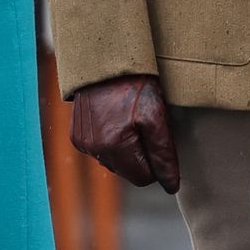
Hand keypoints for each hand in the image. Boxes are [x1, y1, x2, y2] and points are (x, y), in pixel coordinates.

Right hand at [71, 74, 179, 193]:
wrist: (106, 61)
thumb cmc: (135, 86)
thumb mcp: (157, 116)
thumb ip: (164, 155)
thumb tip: (172, 188)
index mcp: (114, 147)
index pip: (144, 178)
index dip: (157, 162)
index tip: (159, 139)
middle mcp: (94, 149)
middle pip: (128, 172)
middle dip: (141, 155)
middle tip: (146, 126)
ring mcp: (82, 143)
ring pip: (114, 162)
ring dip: (126, 149)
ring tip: (130, 120)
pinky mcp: (77, 136)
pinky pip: (100, 151)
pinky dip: (111, 141)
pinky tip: (116, 120)